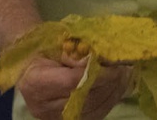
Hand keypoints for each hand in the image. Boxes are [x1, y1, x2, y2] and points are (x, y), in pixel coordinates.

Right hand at [17, 55, 133, 119]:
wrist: (32, 68)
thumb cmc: (45, 50)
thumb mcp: (58, 44)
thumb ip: (77, 53)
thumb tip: (100, 59)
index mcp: (35, 82)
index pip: (72, 81)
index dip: (96, 73)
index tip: (114, 63)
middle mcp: (41, 106)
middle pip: (84, 97)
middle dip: (109, 82)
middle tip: (124, 67)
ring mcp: (53, 117)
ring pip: (92, 108)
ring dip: (112, 91)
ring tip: (124, 74)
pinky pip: (94, 114)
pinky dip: (109, 100)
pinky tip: (117, 86)